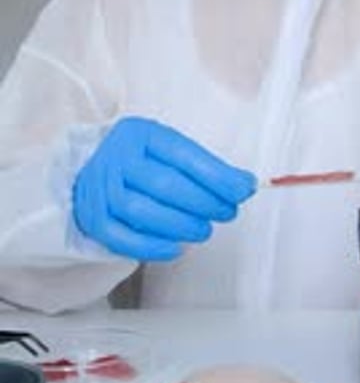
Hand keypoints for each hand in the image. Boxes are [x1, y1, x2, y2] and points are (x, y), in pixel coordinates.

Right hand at [72, 117, 255, 260]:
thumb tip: (244, 185)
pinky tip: (175, 248)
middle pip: (164, 184)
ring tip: (203, 230)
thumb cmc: (141, 163)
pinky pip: (121, 237)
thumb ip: (207, 167)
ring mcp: (100, 188)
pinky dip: (151, 247)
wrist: (92, 171)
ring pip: (141, 211)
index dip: (216, 176)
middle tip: (226, 212)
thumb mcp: (171, 152)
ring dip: (180, 226)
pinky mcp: (93, 217)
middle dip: (203, 202)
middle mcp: (116, 157)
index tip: (242, 190)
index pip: (183, 155)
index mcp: (139, 134)